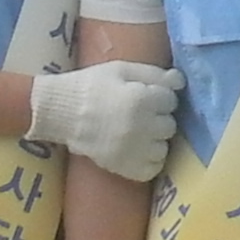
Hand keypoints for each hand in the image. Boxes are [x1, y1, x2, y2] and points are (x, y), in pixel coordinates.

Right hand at [28, 61, 182, 180]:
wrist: (60, 112)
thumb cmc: (90, 86)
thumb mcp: (120, 70)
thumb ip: (153, 74)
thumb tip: (180, 81)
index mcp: (141, 99)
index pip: (171, 100)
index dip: (159, 96)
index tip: (145, 96)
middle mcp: (142, 127)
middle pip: (169, 124)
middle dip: (157, 118)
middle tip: (138, 114)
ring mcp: (134, 150)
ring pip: (164, 147)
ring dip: (155, 140)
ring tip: (137, 133)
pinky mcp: (125, 168)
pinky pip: (153, 168)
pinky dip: (149, 161)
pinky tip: (136, 149)